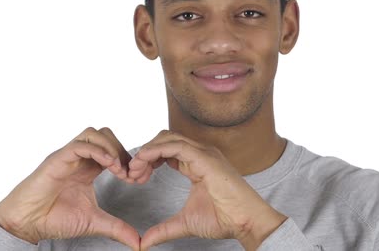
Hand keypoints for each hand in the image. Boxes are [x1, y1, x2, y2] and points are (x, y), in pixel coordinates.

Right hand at [0, 127, 139, 249]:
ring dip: (111, 148)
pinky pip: (80, 144)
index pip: (113, 150)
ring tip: (118, 169)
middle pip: (106, 135)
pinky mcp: (57, 159)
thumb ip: (117, 228)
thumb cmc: (54, 218)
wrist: (27, 224)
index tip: (135, 179)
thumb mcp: (94, 222)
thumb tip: (138, 243)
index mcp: (88, 168)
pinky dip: (98, 151)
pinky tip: (108, 165)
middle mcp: (79, 158)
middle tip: (128, 173)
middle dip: (122, 150)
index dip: (128, 161)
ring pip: (93, 134)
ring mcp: (68, 156)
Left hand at [128, 130, 287, 250]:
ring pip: (168, 138)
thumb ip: (164, 229)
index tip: (136, 176)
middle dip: (145, 153)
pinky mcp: (205, 157)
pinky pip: (175, 145)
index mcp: (197, 163)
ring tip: (135, 168)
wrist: (245, 221)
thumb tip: (145, 242)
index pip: (167, 149)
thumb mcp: (185, 223)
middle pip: (164, 138)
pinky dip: (156, 150)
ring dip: (147, 151)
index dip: (148, 159)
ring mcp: (204, 153)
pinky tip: (143, 161)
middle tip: (132, 173)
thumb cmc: (225, 218)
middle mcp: (200, 153)